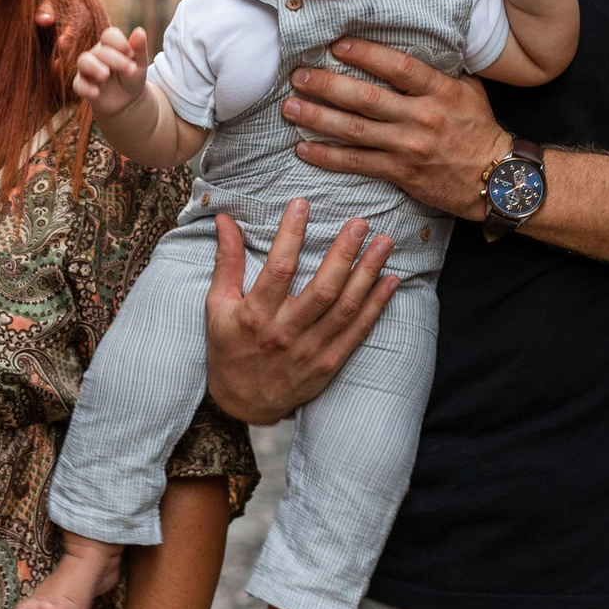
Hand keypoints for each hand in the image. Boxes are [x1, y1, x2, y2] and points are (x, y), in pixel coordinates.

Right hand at [72, 26, 150, 115]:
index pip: (109, 36)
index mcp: (111, 46)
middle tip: (130, 70)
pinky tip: (96, 93)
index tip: (131, 54)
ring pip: (83, 61)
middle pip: (100, 51)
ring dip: (94, 67)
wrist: (127, 100)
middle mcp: (96, 54)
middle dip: (115, 60)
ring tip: (105, 75)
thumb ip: (139, 49)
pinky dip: (86, 88)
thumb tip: (139, 31)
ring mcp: (87, 70)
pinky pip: (78, 84)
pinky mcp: (83, 86)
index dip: (119, 42)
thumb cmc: (132, 77)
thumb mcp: (140, 64)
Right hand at [203, 204, 398, 424]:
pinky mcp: (328, 365)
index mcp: (255, 315)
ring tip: (384, 243)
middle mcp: (285, 333)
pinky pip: (357, 332)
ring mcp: (310, 351)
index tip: (302, 204)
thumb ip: (227, 262)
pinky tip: (390, 281)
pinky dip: (377, 306)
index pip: (278, 269)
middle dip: (344, 253)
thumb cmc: (229, 348)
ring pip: (346, 308)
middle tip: (361, 223)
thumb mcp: (217, 305)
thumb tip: (225, 219)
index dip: (291, 235)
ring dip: (368, 274)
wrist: (244, 403)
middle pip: (322, 289)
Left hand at [283, 38, 509, 220]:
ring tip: (290, 107)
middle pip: (367, 99)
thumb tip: (408, 46)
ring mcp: (409, 147)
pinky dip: (328, 156)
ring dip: (318, 118)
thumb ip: (437, 72)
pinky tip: (304, 147)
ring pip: (355, 131)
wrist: (497, 179)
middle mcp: (422, 118)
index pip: (398, 68)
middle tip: (298, 75)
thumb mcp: (467, 90)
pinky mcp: (401, 173)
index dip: (365, 55)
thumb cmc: (479, 129)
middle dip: (327, 85)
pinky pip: (357, 163)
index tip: (336, 45)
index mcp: (440, 91)